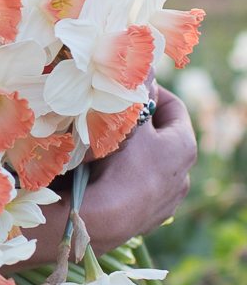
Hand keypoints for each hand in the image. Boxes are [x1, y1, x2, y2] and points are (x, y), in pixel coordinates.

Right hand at [9, 86, 196, 268]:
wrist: (102, 220)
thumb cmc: (117, 165)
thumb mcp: (125, 121)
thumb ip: (134, 92)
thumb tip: (143, 63)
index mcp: (184, 146)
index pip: (173, 107)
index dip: (150, 92)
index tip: (128, 88)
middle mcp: (183, 175)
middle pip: (161, 139)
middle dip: (137, 126)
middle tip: (110, 117)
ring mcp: (166, 202)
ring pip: (147, 169)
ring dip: (129, 157)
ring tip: (101, 150)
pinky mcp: (146, 221)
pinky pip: (135, 193)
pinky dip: (122, 182)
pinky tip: (100, 180)